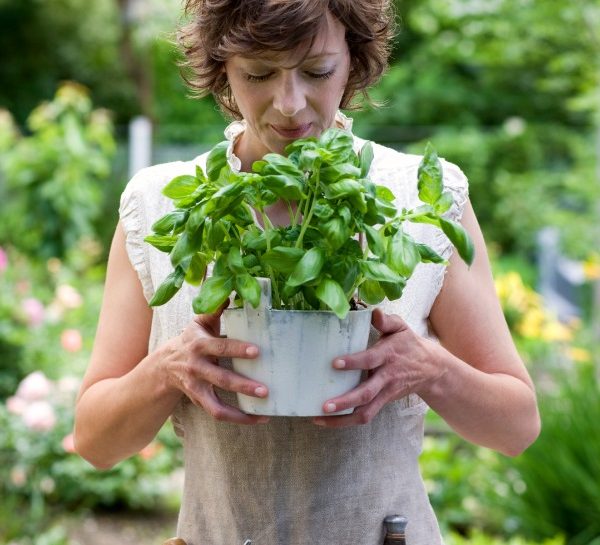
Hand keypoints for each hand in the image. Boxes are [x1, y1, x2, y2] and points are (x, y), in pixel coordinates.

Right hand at [161, 300, 269, 424]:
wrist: (164, 365)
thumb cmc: (192, 339)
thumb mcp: (200, 322)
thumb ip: (216, 308)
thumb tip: (230, 288)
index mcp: (198, 345)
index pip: (219, 347)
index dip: (237, 349)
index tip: (257, 351)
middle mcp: (196, 367)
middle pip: (220, 378)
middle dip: (243, 384)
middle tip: (265, 389)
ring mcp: (197, 387)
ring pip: (217, 402)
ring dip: (241, 408)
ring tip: (265, 408)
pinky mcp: (200, 401)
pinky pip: (218, 414)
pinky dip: (239, 418)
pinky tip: (259, 418)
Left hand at [312, 308, 441, 427]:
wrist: (431, 369)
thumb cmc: (408, 344)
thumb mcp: (401, 328)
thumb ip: (387, 321)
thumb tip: (374, 312)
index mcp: (388, 355)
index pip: (370, 360)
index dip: (353, 362)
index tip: (335, 363)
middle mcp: (386, 377)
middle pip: (366, 393)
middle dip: (345, 401)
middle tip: (325, 405)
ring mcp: (385, 393)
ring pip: (365, 411)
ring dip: (342, 418)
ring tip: (319, 418)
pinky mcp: (383, 402)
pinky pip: (365, 416)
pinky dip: (346, 421)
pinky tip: (326, 420)